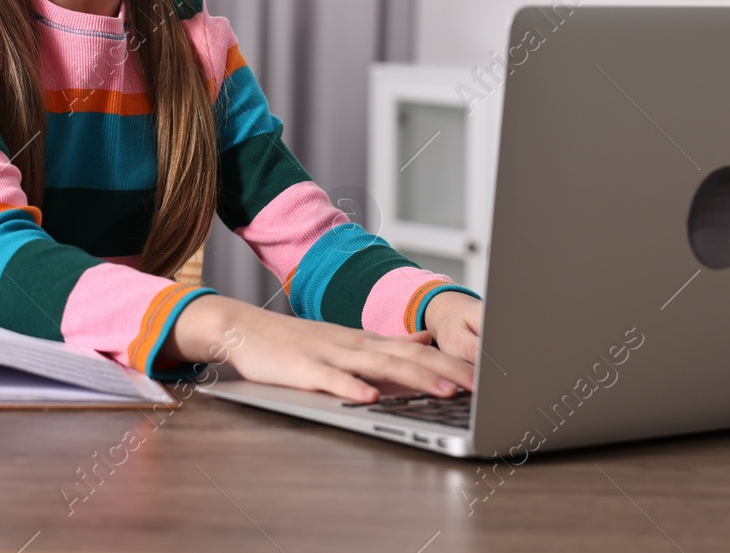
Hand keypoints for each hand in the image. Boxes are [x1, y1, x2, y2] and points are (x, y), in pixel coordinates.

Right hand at [159, 294, 474, 403]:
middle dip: (445, 371)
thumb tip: (425, 340)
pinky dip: (352, 388)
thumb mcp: (346, 341)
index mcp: (365, 341)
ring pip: (377, 365)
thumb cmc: (295, 344)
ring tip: (444, 391)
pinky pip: (331, 379)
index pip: (416, 349)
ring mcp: (328, 354)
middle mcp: (353, 344)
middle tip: (479, 385)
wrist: (244, 330)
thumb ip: (385, 344)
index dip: (450, 361)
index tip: (484, 375)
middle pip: (406, 356)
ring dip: (413, 378)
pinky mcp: (303, 369)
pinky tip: (371, 398)